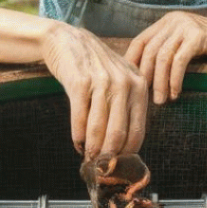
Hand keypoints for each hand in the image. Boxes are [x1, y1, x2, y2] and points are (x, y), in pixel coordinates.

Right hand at [41, 24, 148, 158]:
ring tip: (88, 157)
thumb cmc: (95, 65)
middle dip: (109, 155)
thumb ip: (127, 106)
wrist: (67, 40)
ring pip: (98, 129)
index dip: (127, 152)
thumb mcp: (121, 78)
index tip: (118, 164)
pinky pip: (79, 119)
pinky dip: (77, 136)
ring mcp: (102, 82)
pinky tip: (77, 143)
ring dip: (92, 148)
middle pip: (119, 133)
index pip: (137, 130)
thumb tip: (124, 146)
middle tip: (101, 167)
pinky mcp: (80, 83)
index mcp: (138, 85)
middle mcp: (124, 83)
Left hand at [125, 12, 206, 104]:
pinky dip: (174, 80)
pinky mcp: (199, 35)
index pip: (140, 42)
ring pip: (163, 57)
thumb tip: (144, 77)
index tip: (131, 85)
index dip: (132, 64)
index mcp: (168, 21)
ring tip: (161, 100)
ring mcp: (187, 25)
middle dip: (146, 78)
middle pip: (150, 51)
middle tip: (147, 99)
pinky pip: (179, 61)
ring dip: (160, 82)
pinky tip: (175, 93)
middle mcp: (174, 20)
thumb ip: (168, 53)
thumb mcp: (187, 47)